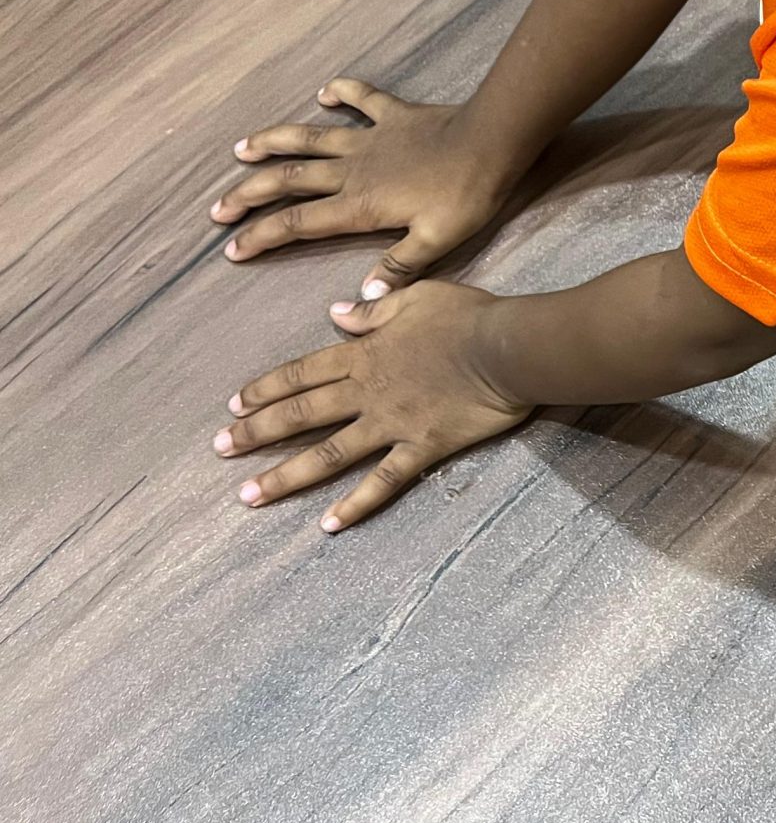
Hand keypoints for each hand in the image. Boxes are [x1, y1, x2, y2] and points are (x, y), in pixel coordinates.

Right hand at [212, 76, 521, 298]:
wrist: (491, 141)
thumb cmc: (467, 196)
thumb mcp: (436, 242)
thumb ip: (398, 267)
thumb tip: (361, 296)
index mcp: (358, 205)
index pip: (296, 224)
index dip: (260, 236)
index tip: (231, 248)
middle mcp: (352, 169)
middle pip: (287, 180)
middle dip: (248, 194)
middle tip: (217, 207)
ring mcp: (370, 137)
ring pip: (309, 138)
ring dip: (274, 141)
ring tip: (242, 148)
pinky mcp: (393, 113)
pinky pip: (362, 98)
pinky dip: (341, 92)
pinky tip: (324, 92)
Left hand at [214, 282, 531, 530]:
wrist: (508, 347)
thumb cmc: (468, 316)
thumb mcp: (416, 297)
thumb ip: (373, 311)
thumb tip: (336, 313)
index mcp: (365, 354)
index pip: (303, 373)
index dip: (266, 389)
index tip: (234, 405)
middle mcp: (367, 392)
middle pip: (302, 413)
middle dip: (256, 432)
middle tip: (221, 449)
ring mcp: (392, 423)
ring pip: (328, 453)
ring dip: (286, 476)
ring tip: (249, 496)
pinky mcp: (421, 447)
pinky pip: (383, 482)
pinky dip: (356, 504)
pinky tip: (328, 525)